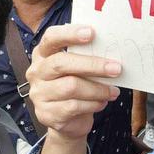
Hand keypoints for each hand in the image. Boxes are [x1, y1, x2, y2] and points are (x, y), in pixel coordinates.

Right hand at [25, 24, 121, 140]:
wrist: (68, 120)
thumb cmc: (76, 87)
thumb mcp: (79, 69)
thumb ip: (86, 58)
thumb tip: (111, 53)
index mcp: (43, 54)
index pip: (51, 38)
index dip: (70, 34)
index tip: (92, 33)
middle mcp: (37, 72)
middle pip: (61, 63)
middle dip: (92, 65)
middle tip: (116, 68)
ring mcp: (39, 94)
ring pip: (70, 87)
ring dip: (97, 89)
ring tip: (113, 91)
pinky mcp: (46, 113)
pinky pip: (73, 106)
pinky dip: (93, 104)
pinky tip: (102, 102)